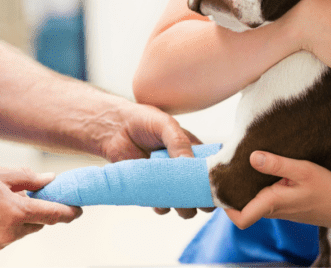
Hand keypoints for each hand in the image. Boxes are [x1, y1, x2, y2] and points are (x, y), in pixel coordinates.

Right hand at [0, 167, 81, 252]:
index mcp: (15, 212)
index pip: (52, 215)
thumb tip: (50, 180)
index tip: (78, 210)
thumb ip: (29, 179)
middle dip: (38, 211)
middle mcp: (8, 232)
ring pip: (21, 230)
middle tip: (29, 194)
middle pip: (37, 223)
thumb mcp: (0, 174)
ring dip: (20, 218)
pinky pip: (5, 236)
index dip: (68, 213)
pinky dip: (5, 225)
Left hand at [98, 101, 213, 218]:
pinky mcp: (152, 190)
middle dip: (202, 199)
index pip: (212, 170)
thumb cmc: (144, 121)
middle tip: (198, 200)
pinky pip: (162, 206)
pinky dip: (162, 207)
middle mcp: (184, 169)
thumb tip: (190, 164)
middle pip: (202, 191)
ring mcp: (169, 181)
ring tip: (178, 203)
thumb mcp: (166, 126)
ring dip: (184, 208)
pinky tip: (157, 199)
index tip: (214, 187)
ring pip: (185, 204)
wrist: (115, 129)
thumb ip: (179, 142)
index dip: (216, 180)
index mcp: (195, 151)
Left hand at [224, 151, 330, 232]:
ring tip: (243, 163)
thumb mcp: (304, 171)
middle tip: (228, 166)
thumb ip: (278, 164)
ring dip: (247, 186)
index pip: (240, 218)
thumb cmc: (328, 190)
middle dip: (233, 189)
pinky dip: (260, 186)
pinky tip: (265, 168)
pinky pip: (265, 198)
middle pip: (242, 206)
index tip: (221, 185)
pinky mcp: (286, 205)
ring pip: (253, 201)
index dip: (225, 206)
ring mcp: (279, 210)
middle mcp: (273, 210)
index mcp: (273, 204)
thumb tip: (252, 157)